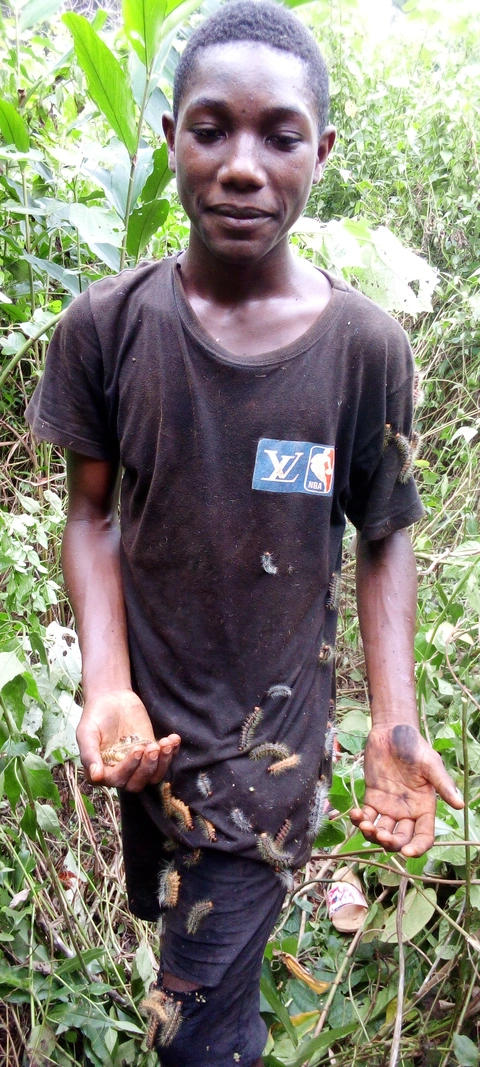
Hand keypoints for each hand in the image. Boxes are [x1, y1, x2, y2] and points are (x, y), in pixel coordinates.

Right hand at [76, 689, 180, 791]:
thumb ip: (89, 754)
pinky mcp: (151, 752)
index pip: (117, 779)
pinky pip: (165, 760)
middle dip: (147, 767)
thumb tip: (96, 776)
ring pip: (153, 776)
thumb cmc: (95, 715)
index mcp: (102, 771)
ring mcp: (138, 763)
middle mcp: (120, 772)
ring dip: (163, 762)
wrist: (111, 698)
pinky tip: (174, 739)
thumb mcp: (86, 732)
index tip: (137, 749)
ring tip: (166, 743)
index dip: (129, 768)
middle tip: (152, 747)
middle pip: (137, 783)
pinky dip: (172, 753)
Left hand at [350, 723, 462, 856]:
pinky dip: (359, 820)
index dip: (418, 847)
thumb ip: (443, 784)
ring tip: (365, 824)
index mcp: (425, 807)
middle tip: (381, 835)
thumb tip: (460, 805)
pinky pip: (366, 816)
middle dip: (390, 843)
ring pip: (382, 832)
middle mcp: (407, 812)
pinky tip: (355, 814)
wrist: (391, 731)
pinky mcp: (373, 798)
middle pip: (401, 839)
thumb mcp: (431, 764)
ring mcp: (389, 807)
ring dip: (372, 834)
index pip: (424, 836)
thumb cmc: (414, 746)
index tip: (407, 852)